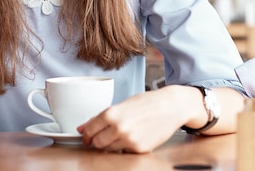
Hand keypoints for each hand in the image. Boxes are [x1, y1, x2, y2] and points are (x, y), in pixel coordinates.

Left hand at [77, 86, 193, 153]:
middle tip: (100, 138)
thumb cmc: (148, 103)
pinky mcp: (139, 149)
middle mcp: (119, 128)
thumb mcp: (122, 104)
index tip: (86, 136)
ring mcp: (129, 140)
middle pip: (97, 143)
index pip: (89, 130)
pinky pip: (124, 152)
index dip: (86, 135)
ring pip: (109, 149)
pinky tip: (132, 136)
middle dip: (96, 141)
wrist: (171, 106)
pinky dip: (124, 147)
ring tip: (120, 134)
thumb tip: (83, 128)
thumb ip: (101, 117)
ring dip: (110, 145)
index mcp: (111, 114)